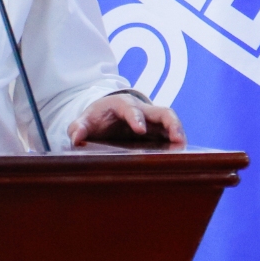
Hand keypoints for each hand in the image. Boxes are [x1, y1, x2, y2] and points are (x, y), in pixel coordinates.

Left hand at [68, 92, 186, 147]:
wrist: (106, 116)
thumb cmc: (97, 118)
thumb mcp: (85, 121)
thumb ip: (79, 128)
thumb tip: (76, 138)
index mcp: (121, 105)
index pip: (131, 108)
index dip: (136, 118)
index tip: (140, 130)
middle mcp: (142, 110)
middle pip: (162, 111)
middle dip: (171, 123)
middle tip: (177, 138)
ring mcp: (152, 121)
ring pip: (171, 122)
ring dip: (179, 133)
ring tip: (183, 149)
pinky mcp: (158, 131)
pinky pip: (170, 134)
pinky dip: (177, 142)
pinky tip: (180, 155)